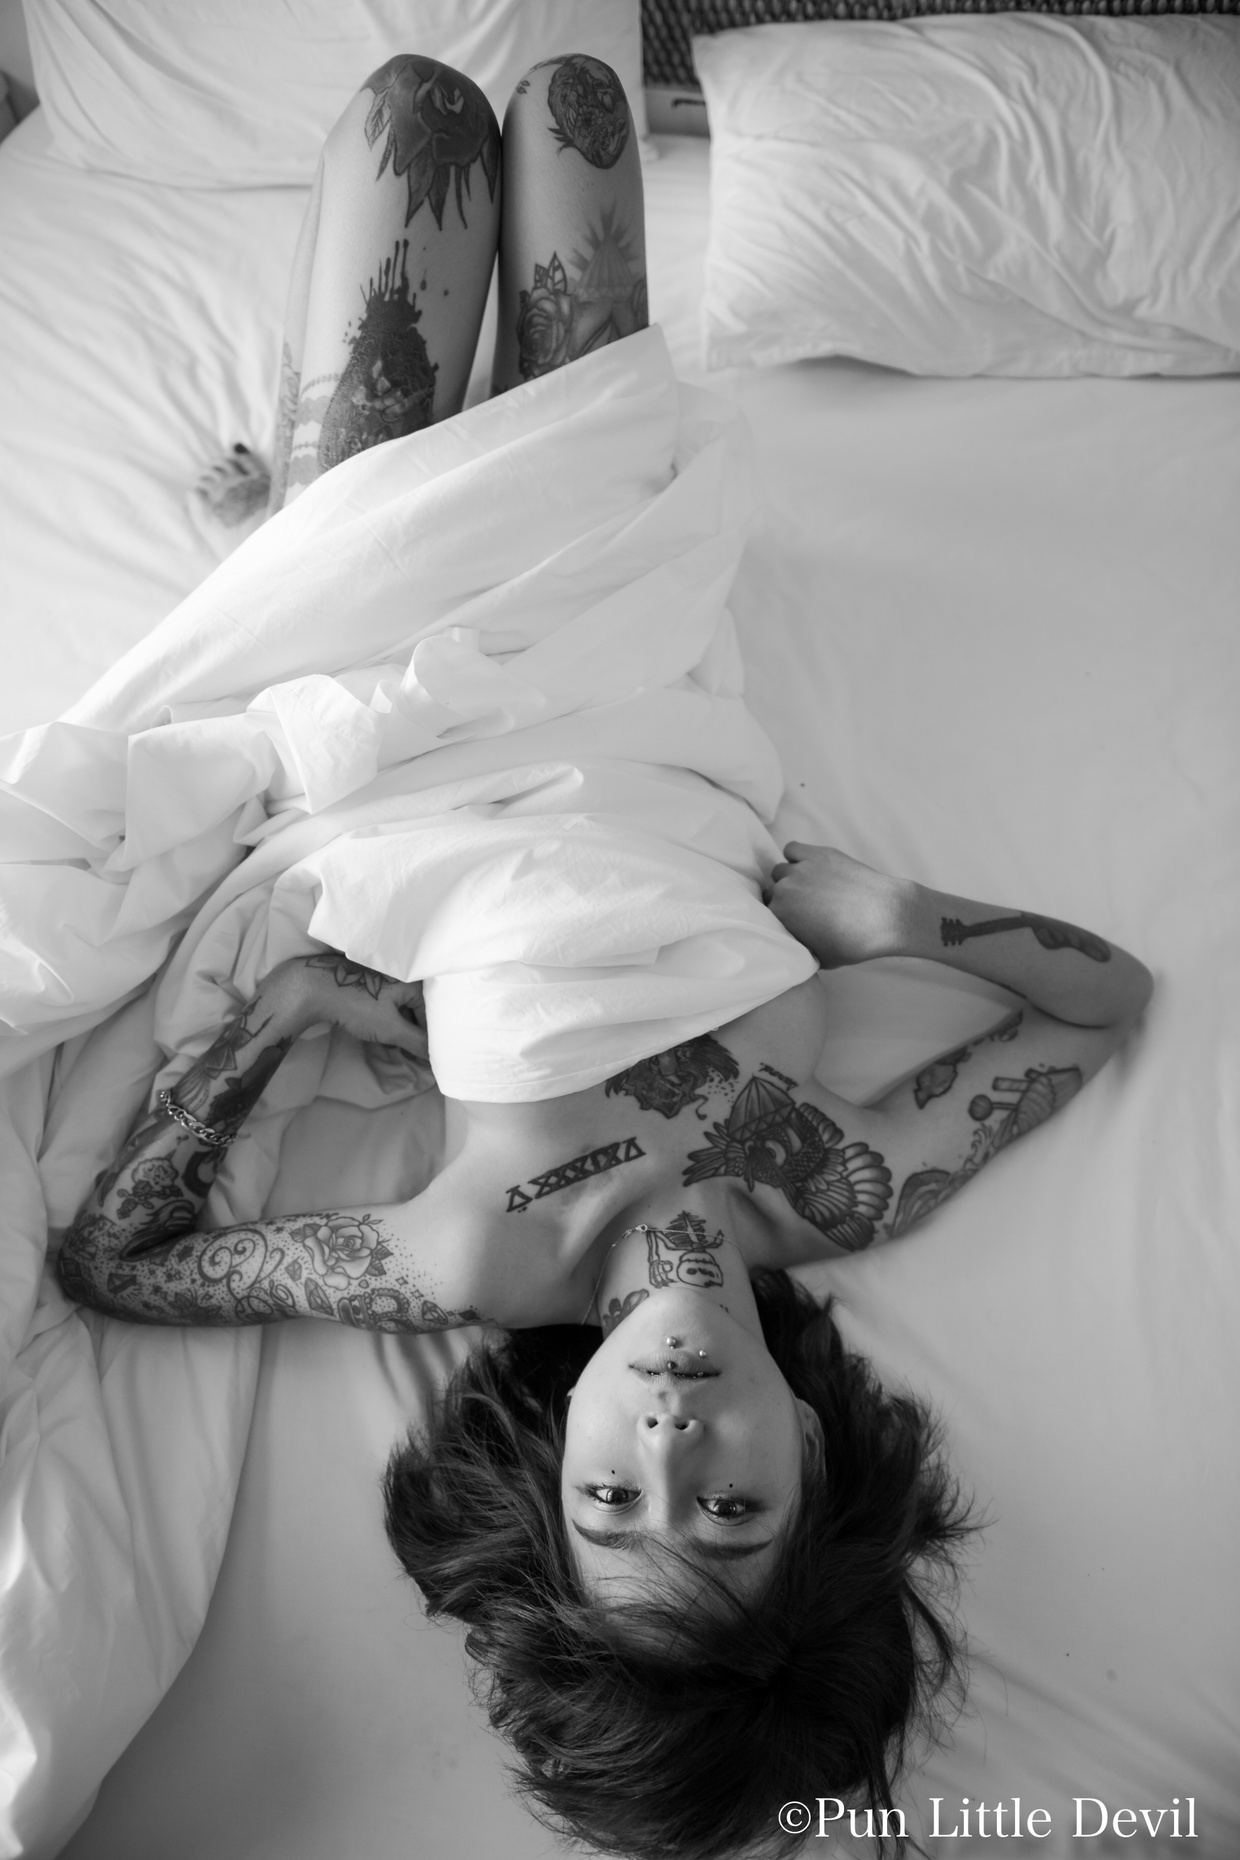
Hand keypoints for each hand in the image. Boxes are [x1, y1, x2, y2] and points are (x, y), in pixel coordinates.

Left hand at [269, 953, 428, 1060]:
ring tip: (396, 1046)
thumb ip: (418, 1043)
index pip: (433, 1015)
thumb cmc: (356, 1005)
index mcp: (414, 981)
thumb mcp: (390, 1028)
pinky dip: (388, 1018)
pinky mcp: (369, 980)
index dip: (430, 1039)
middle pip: (417, 1010)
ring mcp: (385, 976)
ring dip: (401, 1027)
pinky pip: (387, 1002)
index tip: (426, 1059)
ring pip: (402, 1007)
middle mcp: (403, 975)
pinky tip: (380, 1031)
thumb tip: (437, 1057)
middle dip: (414, 1034)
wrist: (312, 987)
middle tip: (411, 1056)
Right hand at [766, 844, 911, 968]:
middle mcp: (784, 890)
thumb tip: (794, 946)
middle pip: (771, 891)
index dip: (779, 917)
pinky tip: (808, 866)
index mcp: (780, 916)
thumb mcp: (821, 959)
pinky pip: (792, 849)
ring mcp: (800, 869)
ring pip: (780, 870)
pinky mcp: (816, 854)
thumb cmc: (854, 943)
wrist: (884, 916)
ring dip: (788, 878)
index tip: (791, 920)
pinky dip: (796, 856)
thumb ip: (800, 948)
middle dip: (782, 898)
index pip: (766, 914)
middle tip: (802, 905)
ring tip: (807, 886)